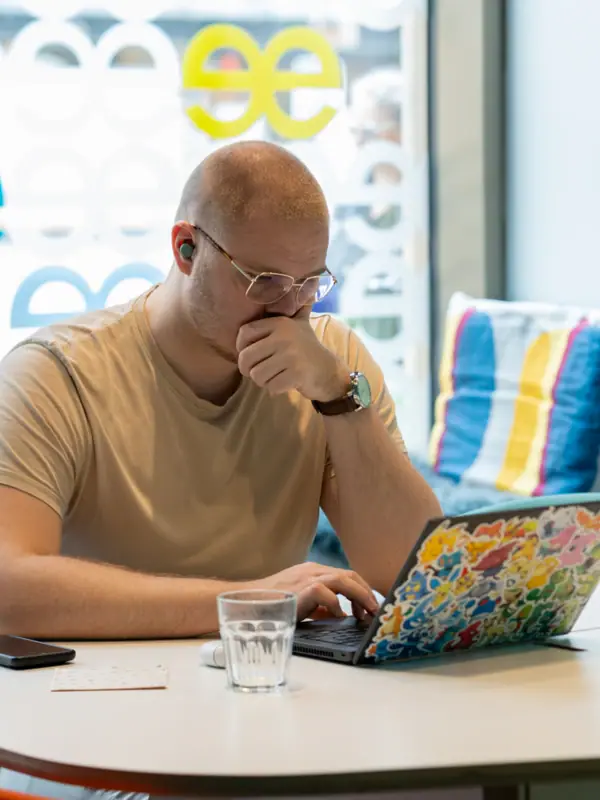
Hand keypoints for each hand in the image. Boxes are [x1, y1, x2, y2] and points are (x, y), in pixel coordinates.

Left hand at [236, 313, 349, 401]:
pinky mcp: (297, 374)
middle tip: (260, 371)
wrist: (330, 372)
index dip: (241, 348)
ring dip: (263, 381)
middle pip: (246, 357)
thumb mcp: (300, 324)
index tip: (251, 355)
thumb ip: (294, 308)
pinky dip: (275, 389)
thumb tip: (305, 284)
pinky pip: (271, 386)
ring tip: (275, 376)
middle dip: (250, 370)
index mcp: (280, 323)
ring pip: (257, 375)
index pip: (244, 333)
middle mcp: (284, 336)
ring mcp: (291, 355)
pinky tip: (285, 383)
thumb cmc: (307, 349)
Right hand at [253, 562, 379, 620]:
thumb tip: (340, 614)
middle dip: (366, 592)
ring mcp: (307, 577)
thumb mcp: (301, 603)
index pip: (345, 576)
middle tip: (375, 610)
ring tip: (367, 613)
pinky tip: (341, 618)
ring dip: (360, 596)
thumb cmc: (271, 604)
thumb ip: (320, 606)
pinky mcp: (302, 588)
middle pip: (350, 575)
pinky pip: (327, 593)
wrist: (247, 602)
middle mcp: (312, 570)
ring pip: (343, 580)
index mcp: (313, 571)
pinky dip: (337, 606)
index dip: (361, 590)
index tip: (369, 606)